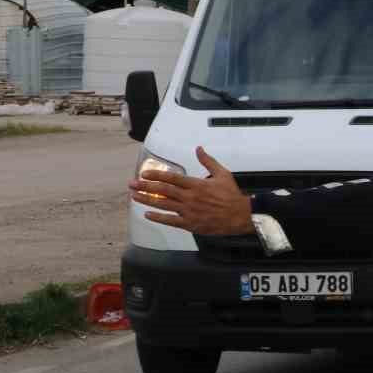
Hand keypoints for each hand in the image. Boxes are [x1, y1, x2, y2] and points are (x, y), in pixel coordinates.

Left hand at [129, 146, 254, 235]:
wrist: (240, 215)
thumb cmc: (231, 195)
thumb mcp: (222, 173)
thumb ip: (208, 161)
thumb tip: (199, 149)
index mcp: (196, 184)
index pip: (172, 178)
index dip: (156, 175)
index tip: (144, 173)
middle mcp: (190, 197)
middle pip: (163, 190)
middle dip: (145, 187)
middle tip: (132, 184)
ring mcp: (189, 211)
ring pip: (164, 204)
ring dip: (147, 200)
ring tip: (135, 197)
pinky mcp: (191, 224)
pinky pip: (171, 221)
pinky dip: (159, 217)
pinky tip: (148, 214)